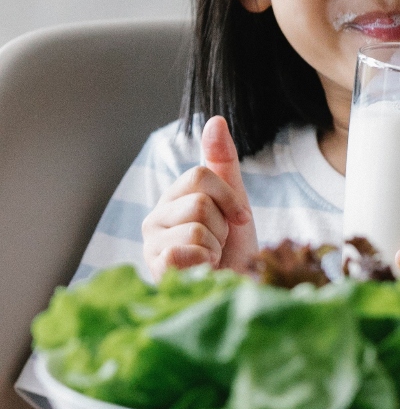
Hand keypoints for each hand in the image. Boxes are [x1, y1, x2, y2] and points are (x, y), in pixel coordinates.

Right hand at [142, 116, 258, 274]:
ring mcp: (151, 245)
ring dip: (216, 246)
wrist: (237, 289)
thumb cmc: (233, 250)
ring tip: (211, 259)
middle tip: (220, 244)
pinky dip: (204, 263)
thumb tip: (216, 120)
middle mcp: (154, 219)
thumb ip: (223, 161)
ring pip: (197, 227)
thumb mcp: (235, 201)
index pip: (200, 175)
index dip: (229, 198)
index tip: (240, 219)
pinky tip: (202, 271)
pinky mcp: (155, 269)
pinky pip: (185, 251)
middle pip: (201, 201)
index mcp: (172, 199)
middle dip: (223, 226)